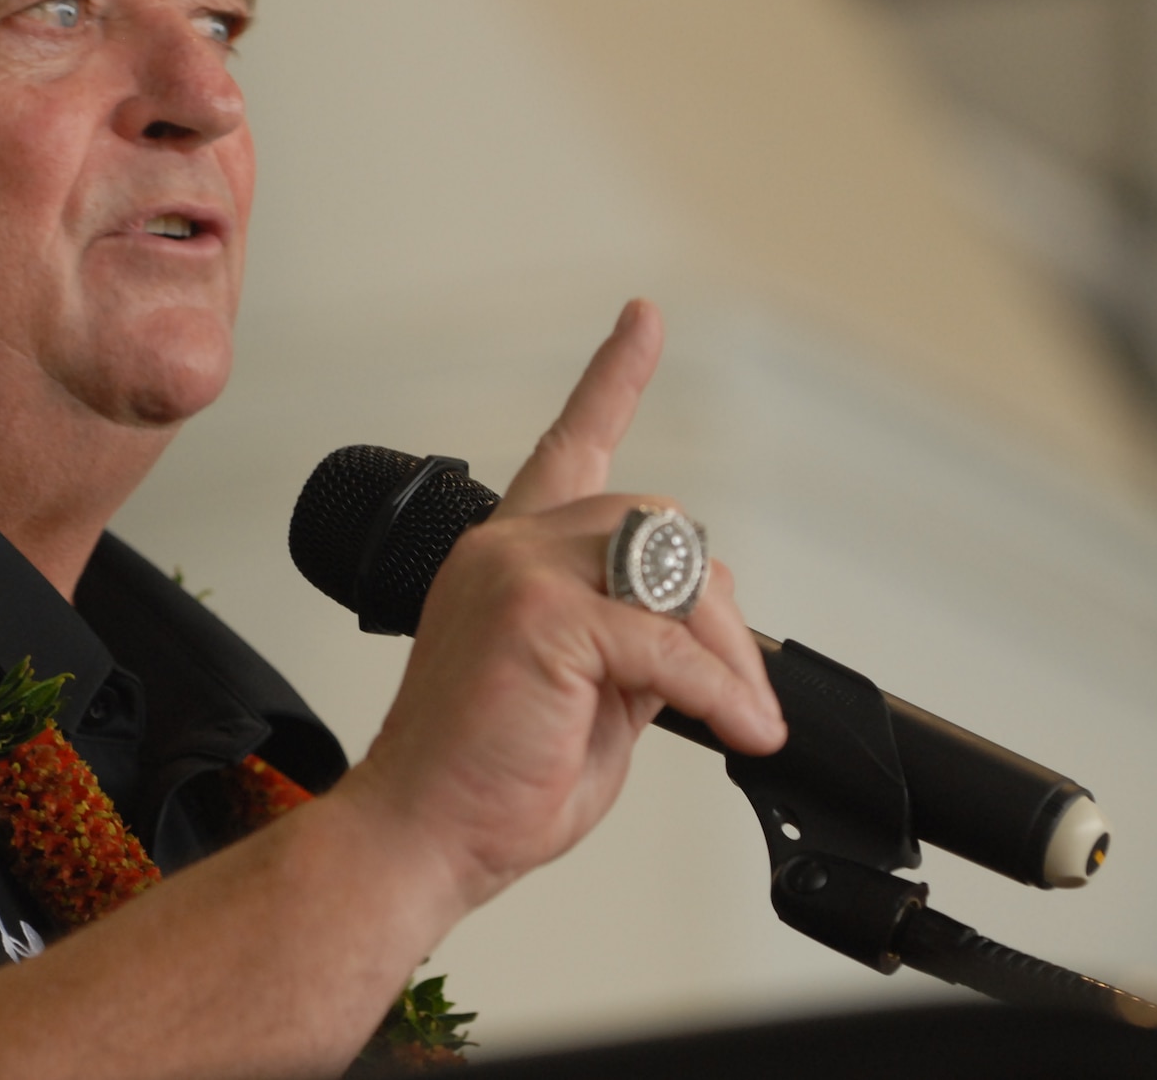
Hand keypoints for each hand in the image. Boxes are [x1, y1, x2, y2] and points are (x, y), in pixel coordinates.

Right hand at [342, 299, 785, 912]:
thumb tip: (701, 625)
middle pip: (661, 524)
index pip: (568, 446)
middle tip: (737, 695)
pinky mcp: (537, 616)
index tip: (643, 320)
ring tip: (733, 716)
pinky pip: (667, 640)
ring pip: (673, 568)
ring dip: (724, 650)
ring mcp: (517, 573)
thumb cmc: (489, 779)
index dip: (612, 379)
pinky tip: (733, 727)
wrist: (419, 836)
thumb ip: (635, 642)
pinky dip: (717, 690)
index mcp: (511, 560)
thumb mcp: (590, 698)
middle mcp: (508, 548)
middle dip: (717, 613)